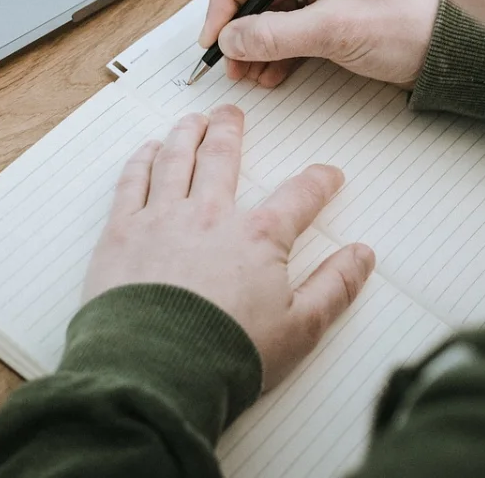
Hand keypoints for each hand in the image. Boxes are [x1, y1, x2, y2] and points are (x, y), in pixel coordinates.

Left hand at [83, 106, 375, 389]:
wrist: (156, 370)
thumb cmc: (225, 354)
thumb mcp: (300, 328)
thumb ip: (334, 286)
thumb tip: (362, 255)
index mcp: (257, 237)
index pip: (298, 196)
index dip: (319, 182)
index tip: (328, 175)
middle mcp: (210, 215)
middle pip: (222, 158)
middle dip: (230, 131)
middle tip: (231, 114)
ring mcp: (162, 218)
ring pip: (176, 159)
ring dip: (186, 134)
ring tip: (191, 120)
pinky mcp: (122, 233)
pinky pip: (132, 181)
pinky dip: (141, 160)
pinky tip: (148, 150)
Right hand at [200, 0, 441, 88]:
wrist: (453, 53)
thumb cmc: (411, 23)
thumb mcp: (333, 30)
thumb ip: (275, 35)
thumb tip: (232, 39)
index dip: (229, 2)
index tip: (214, 35)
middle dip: (244, 29)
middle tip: (228, 59)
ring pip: (278, 12)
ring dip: (259, 44)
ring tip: (248, 72)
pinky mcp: (339, 10)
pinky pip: (297, 27)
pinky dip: (281, 51)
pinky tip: (270, 72)